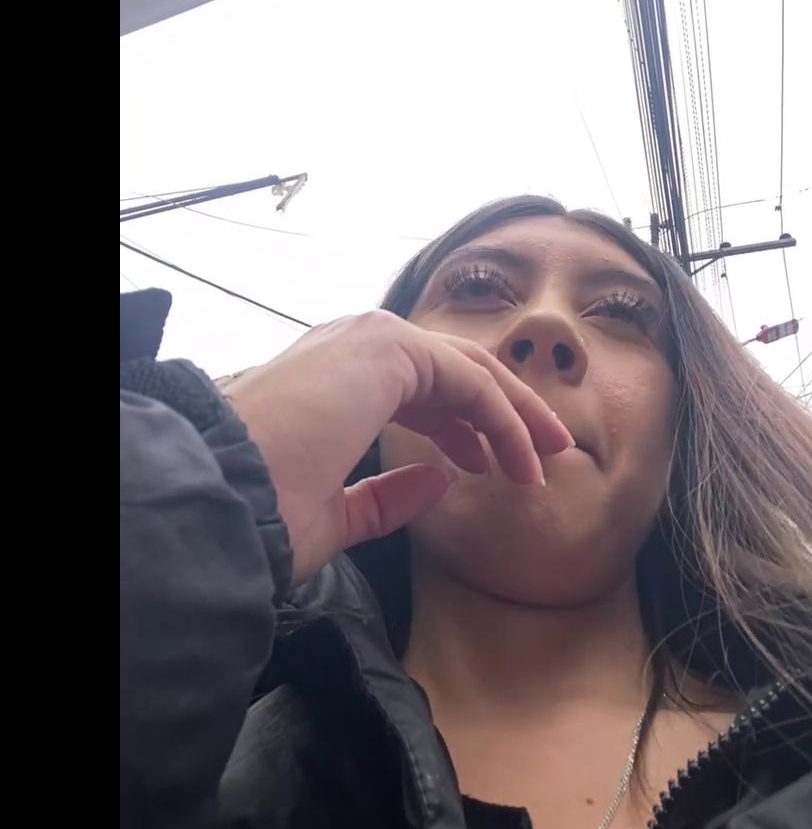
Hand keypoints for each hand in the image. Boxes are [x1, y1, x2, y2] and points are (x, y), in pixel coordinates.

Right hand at [227, 311, 573, 583]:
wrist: (224, 495)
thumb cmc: (266, 511)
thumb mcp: (339, 510)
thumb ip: (389, 493)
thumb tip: (442, 477)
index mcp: (339, 377)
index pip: (422, 388)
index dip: (466, 427)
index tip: (495, 467)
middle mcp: (357, 345)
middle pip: (456, 372)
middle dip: (505, 412)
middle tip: (544, 454)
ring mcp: (373, 339)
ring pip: (470, 370)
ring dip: (514, 412)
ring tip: (548, 456)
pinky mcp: (390, 347)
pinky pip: (468, 379)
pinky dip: (503, 415)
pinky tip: (522, 456)